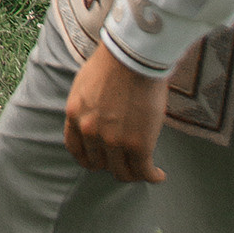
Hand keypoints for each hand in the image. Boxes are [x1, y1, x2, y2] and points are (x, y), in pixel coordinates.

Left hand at [63, 41, 167, 182]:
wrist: (134, 56)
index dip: (89, 158)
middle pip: (99, 163)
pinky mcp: (138, 144)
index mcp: (75, 115)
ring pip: (122, 172)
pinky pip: (143, 171)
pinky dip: (152, 176)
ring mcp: (113, 140)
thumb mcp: (85, 84)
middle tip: (126, 160)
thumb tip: (95, 117)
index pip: (76, 149)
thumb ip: (86, 106)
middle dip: (112, 163)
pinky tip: (159, 175)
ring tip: (144, 169)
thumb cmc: (113, 62)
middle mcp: (90, 131)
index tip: (100, 160)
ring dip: (133, 173)